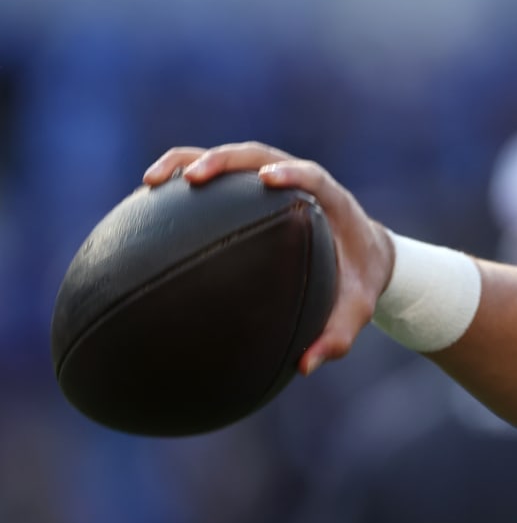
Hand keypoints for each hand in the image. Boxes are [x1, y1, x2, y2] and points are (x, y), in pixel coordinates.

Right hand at [143, 142, 394, 374]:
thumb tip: (304, 366)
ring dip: (190, 161)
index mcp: (329, 201)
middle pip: (258, 156)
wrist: (364, 255)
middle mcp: (298, 180)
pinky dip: (183, 182)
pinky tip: (146, 203)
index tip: (267, 180)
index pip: (310, 175)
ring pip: (230, 160)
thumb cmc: (358, 282)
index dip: (291, 173)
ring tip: (150, 182)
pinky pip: (218, 180)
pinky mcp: (252, 189)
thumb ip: (337, 336)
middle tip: (191, 178)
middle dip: (224, 160)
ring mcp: (272, 179)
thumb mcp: (356, 310)